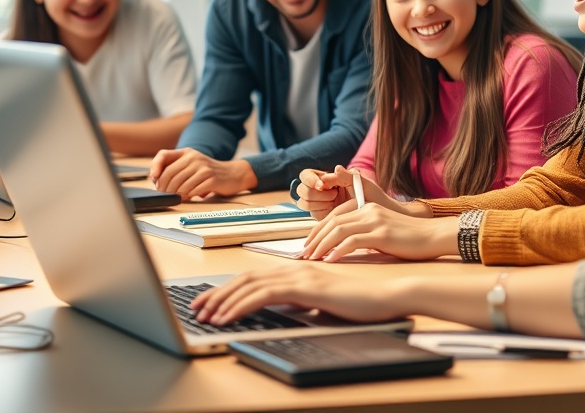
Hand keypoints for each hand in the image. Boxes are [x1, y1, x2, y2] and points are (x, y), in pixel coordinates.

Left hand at [150, 148, 256, 199]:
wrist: (233, 174)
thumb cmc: (207, 172)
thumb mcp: (192, 164)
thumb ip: (176, 169)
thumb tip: (156, 181)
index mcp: (187, 152)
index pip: (163, 155)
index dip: (155, 167)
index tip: (154, 179)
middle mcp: (194, 157)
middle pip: (170, 174)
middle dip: (164, 188)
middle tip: (164, 195)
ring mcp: (204, 168)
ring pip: (180, 185)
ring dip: (176, 195)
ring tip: (176, 198)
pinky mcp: (212, 179)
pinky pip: (193, 190)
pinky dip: (188, 196)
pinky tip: (188, 197)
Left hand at [191, 263, 407, 325]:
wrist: (388, 297)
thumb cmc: (362, 302)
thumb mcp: (325, 301)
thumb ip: (304, 300)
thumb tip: (285, 308)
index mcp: (299, 271)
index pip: (256, 277)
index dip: (229, 289)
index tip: (210, 303)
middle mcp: (296, 269)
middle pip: (247, 278)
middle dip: (218, 294)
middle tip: (196, 308)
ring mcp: (301, 276)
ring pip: (251, 285)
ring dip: (224, 301)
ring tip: (205, 316)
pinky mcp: (306, 287)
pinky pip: (265, 295)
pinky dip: (242, 305)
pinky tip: (228, 316)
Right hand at [295, 165, 400, 218]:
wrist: (377, 215)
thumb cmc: (371, 195)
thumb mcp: (361, 183)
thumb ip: (348, 176)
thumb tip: (336, 167)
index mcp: (326, 177)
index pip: (306, 175)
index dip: (310, 180)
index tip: (322, 185)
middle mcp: (319, 189)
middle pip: (301, 189)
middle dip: (316, 194)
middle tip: (334, 196)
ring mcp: (319, 203)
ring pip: (303, 202)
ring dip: (319, 203)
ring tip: (336, 203)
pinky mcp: (321, 216)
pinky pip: (312, 214)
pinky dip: (321, 212)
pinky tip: (334, 212)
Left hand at [300, 203, 459, 262]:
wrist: (433, 236)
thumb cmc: (410, 239)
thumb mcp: (383, 233)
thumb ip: (365, 236)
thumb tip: (345, 249)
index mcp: (367, 208)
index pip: (334, 216)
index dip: (318, 230)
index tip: (308, 244)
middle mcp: (368, 210)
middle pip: (332, 221)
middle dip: (314, 238)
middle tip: (303, 254)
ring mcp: (375, 220)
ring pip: (338, 230)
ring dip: (321, 245)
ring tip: (312, 258)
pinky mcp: (381, 233)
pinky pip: (352, 241)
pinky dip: (338, 250)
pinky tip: (330, 260)